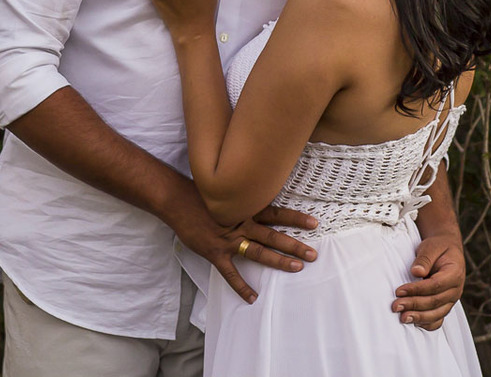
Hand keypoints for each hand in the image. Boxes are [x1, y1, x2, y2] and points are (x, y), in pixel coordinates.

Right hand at [171, 190, 318, 304]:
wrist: (176, 200)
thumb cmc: (200, 194)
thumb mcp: (225, 192)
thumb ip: (241, 200)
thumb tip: (256, 199)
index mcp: (245, 209)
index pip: (275, 214)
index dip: (295, 218)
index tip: (314, 222)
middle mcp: (241, 224)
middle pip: (273, 235)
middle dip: (294, 244)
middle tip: (313, 254)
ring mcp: (228, 240)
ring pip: (258, 251)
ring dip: (278, 260)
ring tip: (297, 268)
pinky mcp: (215, 253)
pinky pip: (230, 273)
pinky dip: (241, 286)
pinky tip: (252, 298)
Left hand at [392, 234, 464, 329]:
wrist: (447, 249)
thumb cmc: (438, 247)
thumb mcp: (431, 247)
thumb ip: (425, 259)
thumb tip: (417, 272)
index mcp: (454, 274)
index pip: (435, 285)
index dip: (417, 290)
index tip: (399, 291)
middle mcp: (455, 290)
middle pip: (435, 302)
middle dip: (414, 305)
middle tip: (395, 306)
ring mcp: (451, 299)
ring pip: (438, 313)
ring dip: (419, 317)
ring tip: (402, 318)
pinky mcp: (445, 305)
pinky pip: (439, 318)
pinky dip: (428, 323)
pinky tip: (414, 324)